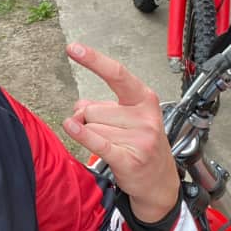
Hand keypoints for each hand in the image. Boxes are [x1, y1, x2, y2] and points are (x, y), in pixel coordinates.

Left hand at [62, 42, 179, 223]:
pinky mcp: (129, 158)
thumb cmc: (142, 144)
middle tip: (111, 134)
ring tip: (114, 146)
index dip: (93, 60)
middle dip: (92, 121)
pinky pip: (97, 141)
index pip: (116, 74)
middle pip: (92, 109)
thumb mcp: (127, 118)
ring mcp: (139, 138)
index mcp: (143, 99)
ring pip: (91, 127)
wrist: (160, 182)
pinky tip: (70, 127)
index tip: (74, 48)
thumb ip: (101, 106)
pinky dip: (81, 135)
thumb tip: (77, 108)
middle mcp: (144, 116)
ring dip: (93, 137)